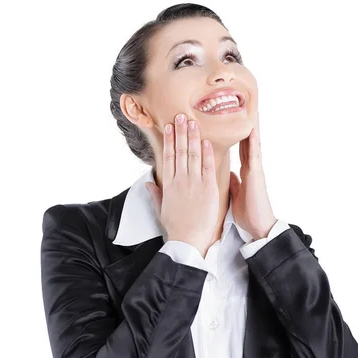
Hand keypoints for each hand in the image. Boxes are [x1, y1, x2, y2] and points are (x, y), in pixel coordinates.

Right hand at [145, 113, 219, 257]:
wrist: (188, 241)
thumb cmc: (176, 228)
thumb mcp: (161, 210)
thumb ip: (155, 194)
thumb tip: (149, 182)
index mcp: (168, 185)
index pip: (168, 157)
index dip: (170, 140)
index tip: (170, 127)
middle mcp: (180, 180)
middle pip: (180, 151)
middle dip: (181, 132)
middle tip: (181, 116)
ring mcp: (194, 183)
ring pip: (193, 155)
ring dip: (193, 137)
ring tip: (193, 122)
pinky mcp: (208, 189)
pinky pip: (208, 167)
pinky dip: (207, 154)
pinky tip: (206, 141)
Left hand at [229, 111, 276, 239]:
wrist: (259, 226)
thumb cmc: (247, 214)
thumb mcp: (235, 195)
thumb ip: (232, 182)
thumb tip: (227, 173)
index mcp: (245, 172)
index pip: (239, 149)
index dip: (236, 136)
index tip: (230, 122)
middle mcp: (250, 167)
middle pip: (246, 141)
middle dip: (243, 126)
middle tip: (242, 108)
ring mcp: (255, 169)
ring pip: (251, 143)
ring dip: (251, 127)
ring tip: (250, 110)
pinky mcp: (256, 173)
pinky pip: (253, 153)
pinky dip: (253, 140)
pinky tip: (251, 128)